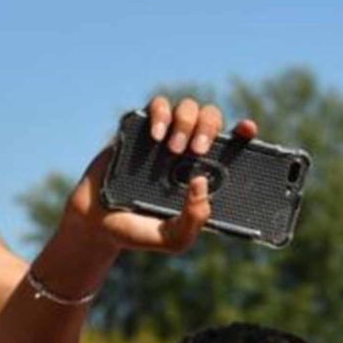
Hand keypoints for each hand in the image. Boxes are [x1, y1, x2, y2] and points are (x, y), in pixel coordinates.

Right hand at [64, 95, 258, 255]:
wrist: (95, 224)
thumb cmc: (138, 231)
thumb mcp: (173, 238)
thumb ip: (194, 220)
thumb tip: (201, 182)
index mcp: (202, 171)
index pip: (232, 144)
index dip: (244, 131)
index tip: (247, 130)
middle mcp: (187, 149)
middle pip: (211, 117)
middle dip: (209, 128)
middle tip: (197, 151)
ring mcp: (163, 136)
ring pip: (188, 107)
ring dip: (186, 123)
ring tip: (172, 150)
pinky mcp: (139, 128)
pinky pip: (157, 104)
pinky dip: (160, 113)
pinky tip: (156, 135)